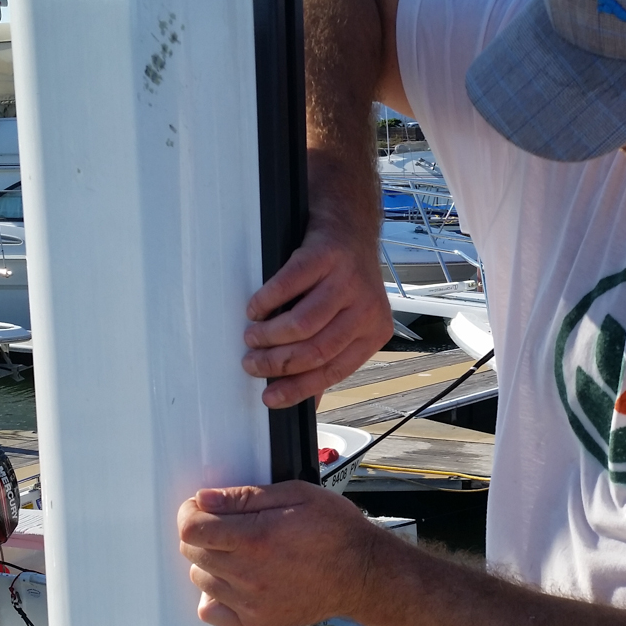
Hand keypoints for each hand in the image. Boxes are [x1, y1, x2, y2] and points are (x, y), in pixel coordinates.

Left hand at [177, 480, 383, 625]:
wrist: (362, 573)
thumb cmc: (336, 531)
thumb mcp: (297, 495)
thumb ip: (247, 497)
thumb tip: (206, 499)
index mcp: (256, 538)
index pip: (191, 529)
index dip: (190, 512)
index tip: (201, 507)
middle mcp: (248, 573)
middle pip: (192, 553)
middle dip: (202, 532)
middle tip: (227, 524)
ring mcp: (250, 602)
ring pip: (200, 579)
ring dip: (210, 561)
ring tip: (239, 551)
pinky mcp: (256, 621)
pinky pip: (211, 612)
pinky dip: (214, 596)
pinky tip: (235, 580)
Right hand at [242, 216, 392, 407]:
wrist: (349, 225)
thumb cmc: (344, 279)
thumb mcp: (346, 320)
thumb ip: (329, 357)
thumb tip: (306, 400)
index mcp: (374, 332)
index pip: (334, 371)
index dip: (298, 388)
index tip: (270, 398)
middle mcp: (367, 308)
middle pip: (317, 350)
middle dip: (276, 364)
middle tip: (252, 364)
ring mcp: (348, 280)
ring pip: (303, 324)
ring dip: (269, 336)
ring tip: (252, 337)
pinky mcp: (326, 256)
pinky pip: (289, 286)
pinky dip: (266, 302)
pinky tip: (256, 308)